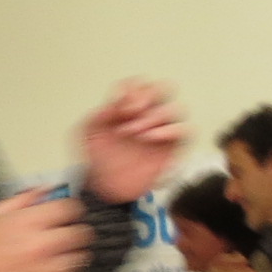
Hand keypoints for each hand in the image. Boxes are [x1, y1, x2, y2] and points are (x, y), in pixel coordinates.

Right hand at [0, 190, 90, 271]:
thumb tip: (43, 190)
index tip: (68, 211)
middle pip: (81, 234)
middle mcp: (41, 245)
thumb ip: (20, 200)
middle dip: (75, 230)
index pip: (69, 208)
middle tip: (67, 232)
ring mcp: (46, 271)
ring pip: (79, 258)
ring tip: (60, 254)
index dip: (70, 207)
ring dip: (72, 253)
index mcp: (28, 222)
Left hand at [80, 80, 186, 205]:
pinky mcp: (171, 148)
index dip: (131, 89)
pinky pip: (186, 131)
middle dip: (149, 95)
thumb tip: (113, 105)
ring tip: (134, 132)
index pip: (138, 84)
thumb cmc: (97, 159)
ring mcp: (161, 131)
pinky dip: (170, 130)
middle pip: (163, 89)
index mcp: (128, 108)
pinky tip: (148, 138)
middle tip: (132, 110)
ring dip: (154, 116)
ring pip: (176, 109)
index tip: (118, 106)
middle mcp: (147, 116)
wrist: (104, 187)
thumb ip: (96, 115)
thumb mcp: (86, 134)